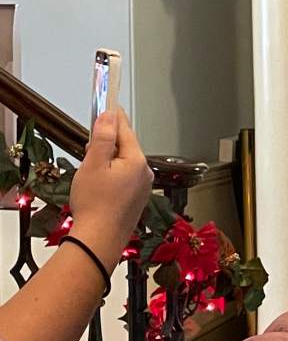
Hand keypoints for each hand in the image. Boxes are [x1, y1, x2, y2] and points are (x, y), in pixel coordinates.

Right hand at [69, 109, 153, 268]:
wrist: (99, 240)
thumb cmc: (94, 203)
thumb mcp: (94, 164)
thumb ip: (103, 138)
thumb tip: (110, 116)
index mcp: (136, 160)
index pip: (126, 130)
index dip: (114, 116)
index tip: (108, 101)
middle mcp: (144, 172)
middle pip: (126, 146)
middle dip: (109, 141)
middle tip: (90, 141)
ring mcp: (142, 187)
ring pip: (125, 163)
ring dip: (109, 159)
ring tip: (91, 168)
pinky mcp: (136, 199)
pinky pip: (125, 178)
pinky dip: (113, 174)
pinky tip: (99, 183)